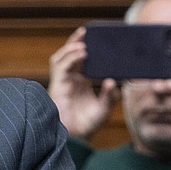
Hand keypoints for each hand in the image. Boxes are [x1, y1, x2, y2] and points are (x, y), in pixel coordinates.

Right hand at [47, 26, 117, 140]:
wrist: (75, 138)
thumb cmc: (88, 124)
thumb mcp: (105, 107)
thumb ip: (110, 95)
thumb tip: (113, 81)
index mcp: (80, 82)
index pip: (80, 60)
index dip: (83, 47)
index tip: (94, 37)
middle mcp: (70, 80)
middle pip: (67, 55)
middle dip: (74, 42)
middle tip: (85, 31)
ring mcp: (62, 82)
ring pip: (60, 58)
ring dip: (70, 48)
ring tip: (83, 42)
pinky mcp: (57, 86)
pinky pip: (61, 67)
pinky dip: (70, 58)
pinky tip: (82, 53)